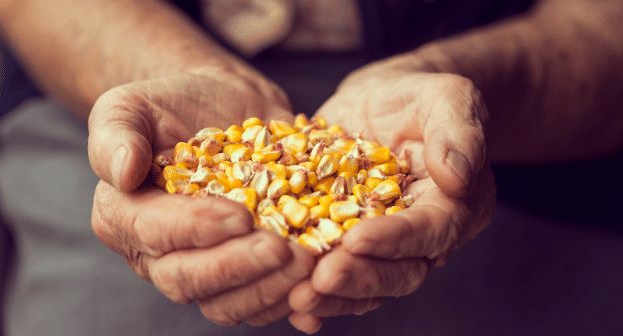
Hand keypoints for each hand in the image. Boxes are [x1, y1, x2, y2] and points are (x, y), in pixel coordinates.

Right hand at [88, 71, 314, 325]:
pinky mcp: (242, 270)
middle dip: (237, 268)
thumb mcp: (132, 104)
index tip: (241, 216)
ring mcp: (203, 266)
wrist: (220, 106)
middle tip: (282, 250)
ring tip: (309, 265)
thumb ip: (117, 132)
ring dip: (268, 290)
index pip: (154, 235)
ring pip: (226, 303)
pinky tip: (317, 284)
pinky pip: (260, 300)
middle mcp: (158, 253)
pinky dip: (288, 296)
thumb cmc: (172, 103)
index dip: (196, 230)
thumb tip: (122, 172)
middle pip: (189, 280)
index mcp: (125, 216)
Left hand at [287, 62, 495, 332]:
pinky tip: (289, 304)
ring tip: (297, 297)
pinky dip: (316, 291)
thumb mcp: (447, 98)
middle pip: (398, 271)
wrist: (384, 99)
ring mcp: (383, 243)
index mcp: (456, 206)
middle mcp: (422, 236)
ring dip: (332, 295)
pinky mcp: (346, 239)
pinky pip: (334, 272)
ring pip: (365, 283)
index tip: (357, 239)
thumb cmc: (420, 96)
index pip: (430, 231)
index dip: (395, 240)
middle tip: (320, 279)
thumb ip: (458, 133)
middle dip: (359, 278)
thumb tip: (458, 176)